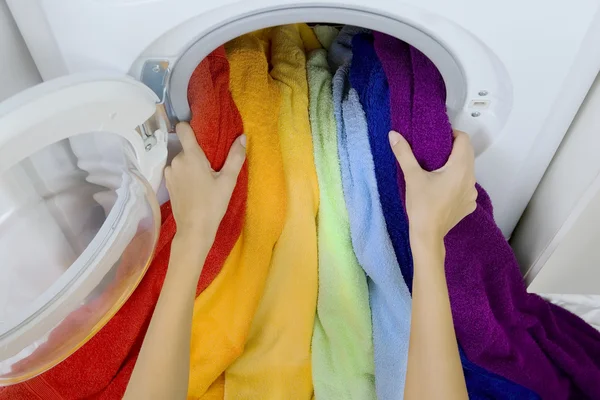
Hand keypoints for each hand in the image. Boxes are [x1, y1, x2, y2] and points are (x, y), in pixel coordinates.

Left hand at [164, 122, 245, 241]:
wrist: (194, 229)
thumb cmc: (212, 204)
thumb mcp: (228, 181)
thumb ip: (235, 157)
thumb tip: (242, 137)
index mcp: (190, 156)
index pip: (183, 129)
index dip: (189, 126)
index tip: (199, 132)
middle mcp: (176, 160)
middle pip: (186, 148)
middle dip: (197, 154)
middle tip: (211, 168)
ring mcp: (170, 173)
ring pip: (181, 160)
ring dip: (191, 165)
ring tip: (203, 180)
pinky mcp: (167, 184)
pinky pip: (177, 171)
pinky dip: (185, 175)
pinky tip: (195, 188)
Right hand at [389, 130, 476, 240]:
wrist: (427, 235)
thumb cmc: (421, 205)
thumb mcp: (412, 177)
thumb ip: (404, 153)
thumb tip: (394, 135)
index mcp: (460, 168)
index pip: (464, 140)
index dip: (453, 134)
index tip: (438, 138)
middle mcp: (470, 179)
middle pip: (467, 155)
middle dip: (453, 149)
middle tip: (435, 151)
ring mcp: (472, 194)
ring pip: (467, 171)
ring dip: (456, 166)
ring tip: (437, 170)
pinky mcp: (469, 205)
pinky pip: (466, 187)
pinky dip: (457, 183)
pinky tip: (443, 188)